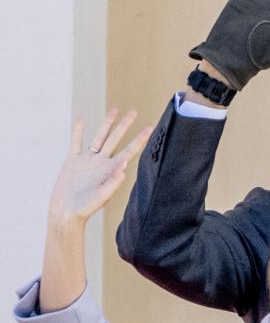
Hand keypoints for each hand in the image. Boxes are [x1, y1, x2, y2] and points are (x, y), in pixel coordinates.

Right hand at [48, 109, 152, 229]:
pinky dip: (79, 131)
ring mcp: (88, 160)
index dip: (139, 139)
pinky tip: (82, 119)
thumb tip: (124, 167)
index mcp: (112, 170)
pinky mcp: (73, 161)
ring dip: (106, 124)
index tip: (150, 127)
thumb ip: (113, 182)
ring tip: (114, 110)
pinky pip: (76, 142)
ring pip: (99, 137)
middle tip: (134, 112)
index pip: (129, 151)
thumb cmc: (86, 208)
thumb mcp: (102, 196)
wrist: (66, 213)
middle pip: (116, 139)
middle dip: (124, 126)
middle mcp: (102, 162)